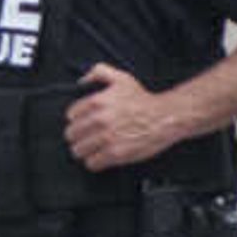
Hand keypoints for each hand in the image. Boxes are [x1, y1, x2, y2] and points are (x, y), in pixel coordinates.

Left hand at [64, 61, 184, 172]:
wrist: (166, 117)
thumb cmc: (143, 99)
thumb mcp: (121, 78)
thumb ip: (99, 72)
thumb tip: (81, 81)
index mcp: (97, 101)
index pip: (70, 116)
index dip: (77, 120)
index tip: (84, 122)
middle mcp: (99, 120)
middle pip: (71, 135)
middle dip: (77, 136)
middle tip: (86, 137)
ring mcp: (107, 138)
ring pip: (78, 151)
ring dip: (84, 151)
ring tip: (92, 149)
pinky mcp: (115, 154)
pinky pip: (92, 163)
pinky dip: (94, 162)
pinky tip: (101, 157)